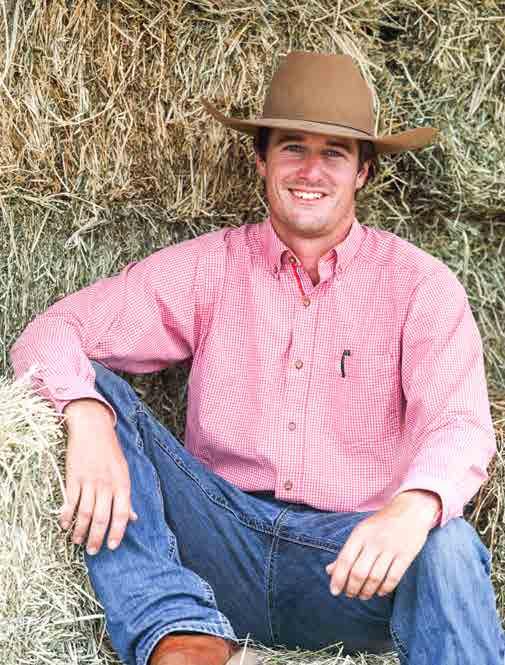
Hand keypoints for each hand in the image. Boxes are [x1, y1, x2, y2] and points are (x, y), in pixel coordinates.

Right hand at [59, 399, 137, 553]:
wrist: (92, 428)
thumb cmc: (110, 451)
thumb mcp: (123, 472)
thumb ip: (126, 496)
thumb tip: (133, 518)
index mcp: (122, 483)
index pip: (122, 514)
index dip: (117, 533)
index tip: (112, 546)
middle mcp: (106, 484)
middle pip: (101, 518)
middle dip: (96, 538)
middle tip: (92, 551)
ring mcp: (89, 481)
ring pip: (84, 513)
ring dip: (80, 531)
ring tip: (77, 542)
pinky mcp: (73, 476)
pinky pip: (69, 501)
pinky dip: (66, 516)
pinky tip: (64, 526)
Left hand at [326, 490, 440, 600]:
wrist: (410, 510)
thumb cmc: (381, 524)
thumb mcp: (361, 532)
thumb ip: (346, 552)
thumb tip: (329, 571)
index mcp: (360, 534)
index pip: (345, 560)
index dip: (338, 578)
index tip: (334, 591)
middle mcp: (374, 541)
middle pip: (359, 572)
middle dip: (352, 588)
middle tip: (350, 595)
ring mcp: (391, 548)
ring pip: (375, 578)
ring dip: (367, 591)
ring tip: (363, 595)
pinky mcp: (406, 555)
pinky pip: (393, 578)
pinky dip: (384, 589)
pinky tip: (379, 592)